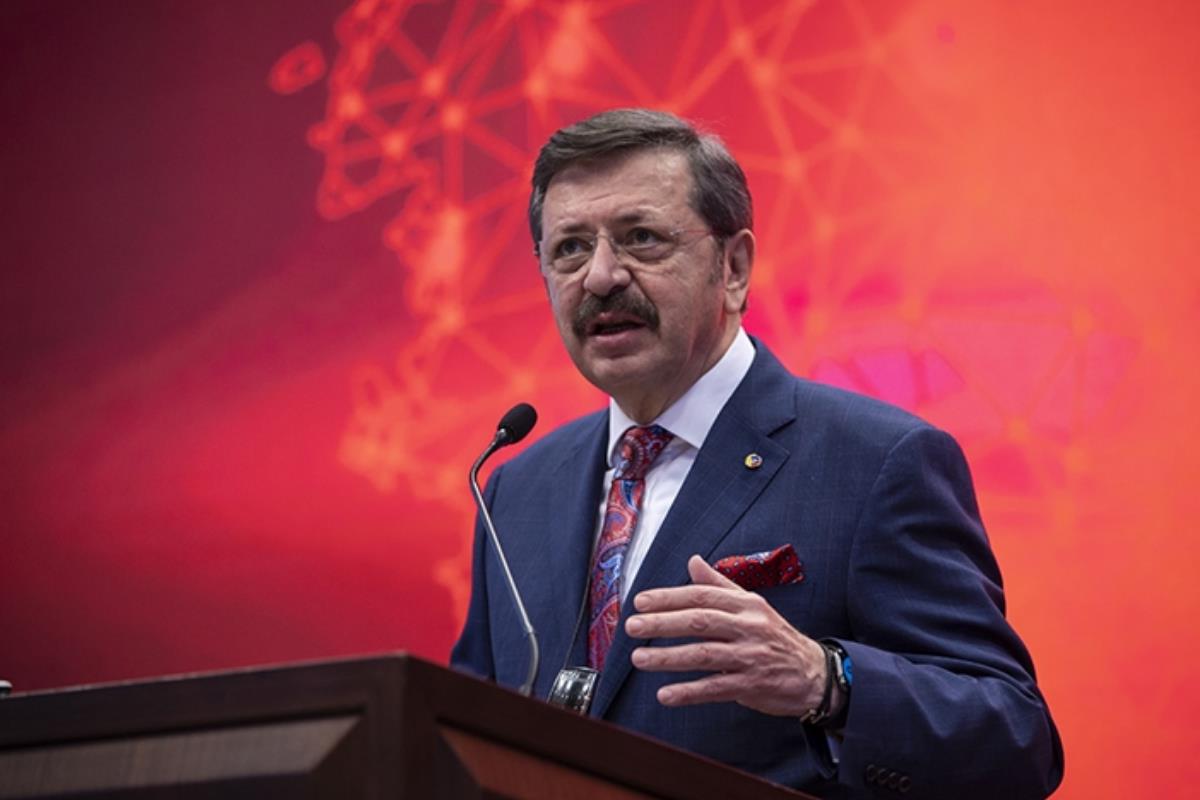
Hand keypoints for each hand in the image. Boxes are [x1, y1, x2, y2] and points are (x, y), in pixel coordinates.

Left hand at [625, 554, 827, 716]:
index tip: (640, 601)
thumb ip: (719, 585)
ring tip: (639, 658)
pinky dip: (689, 692)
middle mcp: (748, 627)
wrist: (814, 673)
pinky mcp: (752, 685)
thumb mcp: (751, 605)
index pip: (701, 596)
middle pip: (699, 621)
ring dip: (668, 657)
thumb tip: (693, 561)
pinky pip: (716, 688)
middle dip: (662, 623)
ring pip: (704, 654)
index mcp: (745, 604)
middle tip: (632, 626)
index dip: (669, 597)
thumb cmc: (775, 636)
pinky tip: (665, 694)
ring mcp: (751, 656)